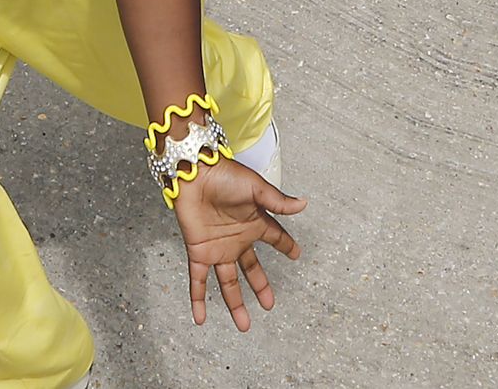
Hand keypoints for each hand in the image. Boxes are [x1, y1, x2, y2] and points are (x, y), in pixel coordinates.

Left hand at [171, 159, 304, 330]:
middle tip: (270, 304)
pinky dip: (198, 299)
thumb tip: (303, 204)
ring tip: (244, 324)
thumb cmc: (224, 174)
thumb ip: (278, 202)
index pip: (274, 238)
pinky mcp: (198, 251)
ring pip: (228, 282)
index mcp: (254, 223)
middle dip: (261, 287)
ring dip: (235, 304)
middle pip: (251, 269)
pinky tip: (200, 318)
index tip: (296, 254)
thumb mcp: (256, 188)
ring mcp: (218, 248)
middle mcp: (237, 239)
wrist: (193, 172)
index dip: (286, 246)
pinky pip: (198, 280)